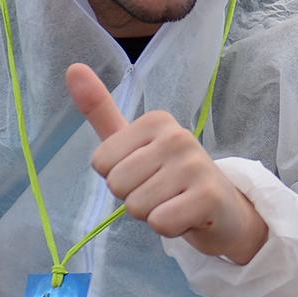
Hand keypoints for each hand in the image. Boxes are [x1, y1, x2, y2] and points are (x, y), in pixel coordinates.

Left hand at [67, 63, 266, 264]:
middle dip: (135, 198)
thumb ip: (102, 111)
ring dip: (153, 215)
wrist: (224, 210)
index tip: (147, 175)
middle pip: (117, 185)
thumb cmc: (172, 178)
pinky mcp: (208, 197)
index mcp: (156, 121)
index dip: (119, 178)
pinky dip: (170, 229)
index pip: (100, 163)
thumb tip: (73, 67)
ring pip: (137, 207)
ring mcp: (195, 165)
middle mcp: (177, 136)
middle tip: (163, 193)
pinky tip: (188, 217)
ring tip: (176, 203)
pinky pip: (160, 223)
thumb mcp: (134, 145)